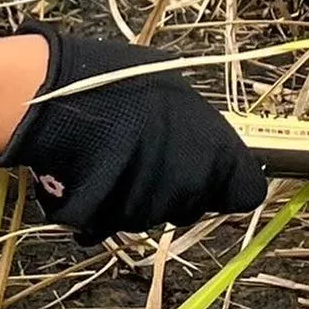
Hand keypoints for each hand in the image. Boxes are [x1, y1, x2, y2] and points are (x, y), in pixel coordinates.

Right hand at [0, 23, 268, 244]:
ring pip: (155, 211)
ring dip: (141, 192)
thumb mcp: (176, 90)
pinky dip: (108, 202)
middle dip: (179, 187)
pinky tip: (94, 172)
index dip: (231, 183)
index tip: (214, 171)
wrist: (61, 101)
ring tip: (117, 155)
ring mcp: (150, 210)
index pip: (246, 190)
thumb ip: (199, 126)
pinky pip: (116, 218)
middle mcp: (191, 190)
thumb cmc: (124, 85)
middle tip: (152, 154)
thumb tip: (203, 135)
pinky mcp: (110, 224)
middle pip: (195, 203)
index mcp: (218, 155)